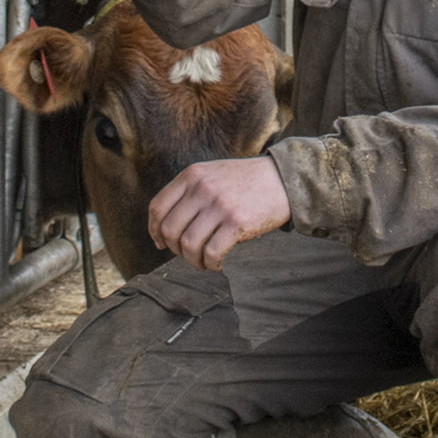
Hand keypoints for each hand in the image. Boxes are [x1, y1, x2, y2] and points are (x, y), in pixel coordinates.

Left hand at [149, 155, 291, 271]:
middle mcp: (202, 188)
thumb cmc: (247, 180)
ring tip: (202, 262)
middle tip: (187, 254)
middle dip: (175, 249)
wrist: (283, 178)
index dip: (154, 230)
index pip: (157, 207)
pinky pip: (212, 253)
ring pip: (188, 244)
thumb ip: (190, 191)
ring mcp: (219, 205)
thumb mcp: (212, 174)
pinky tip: (217, 263)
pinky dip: (211, 264)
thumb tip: (165, 226)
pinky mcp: (236, 222)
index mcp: (192, 175)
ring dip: (192, 260)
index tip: (161, 243)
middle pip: (170, 229)